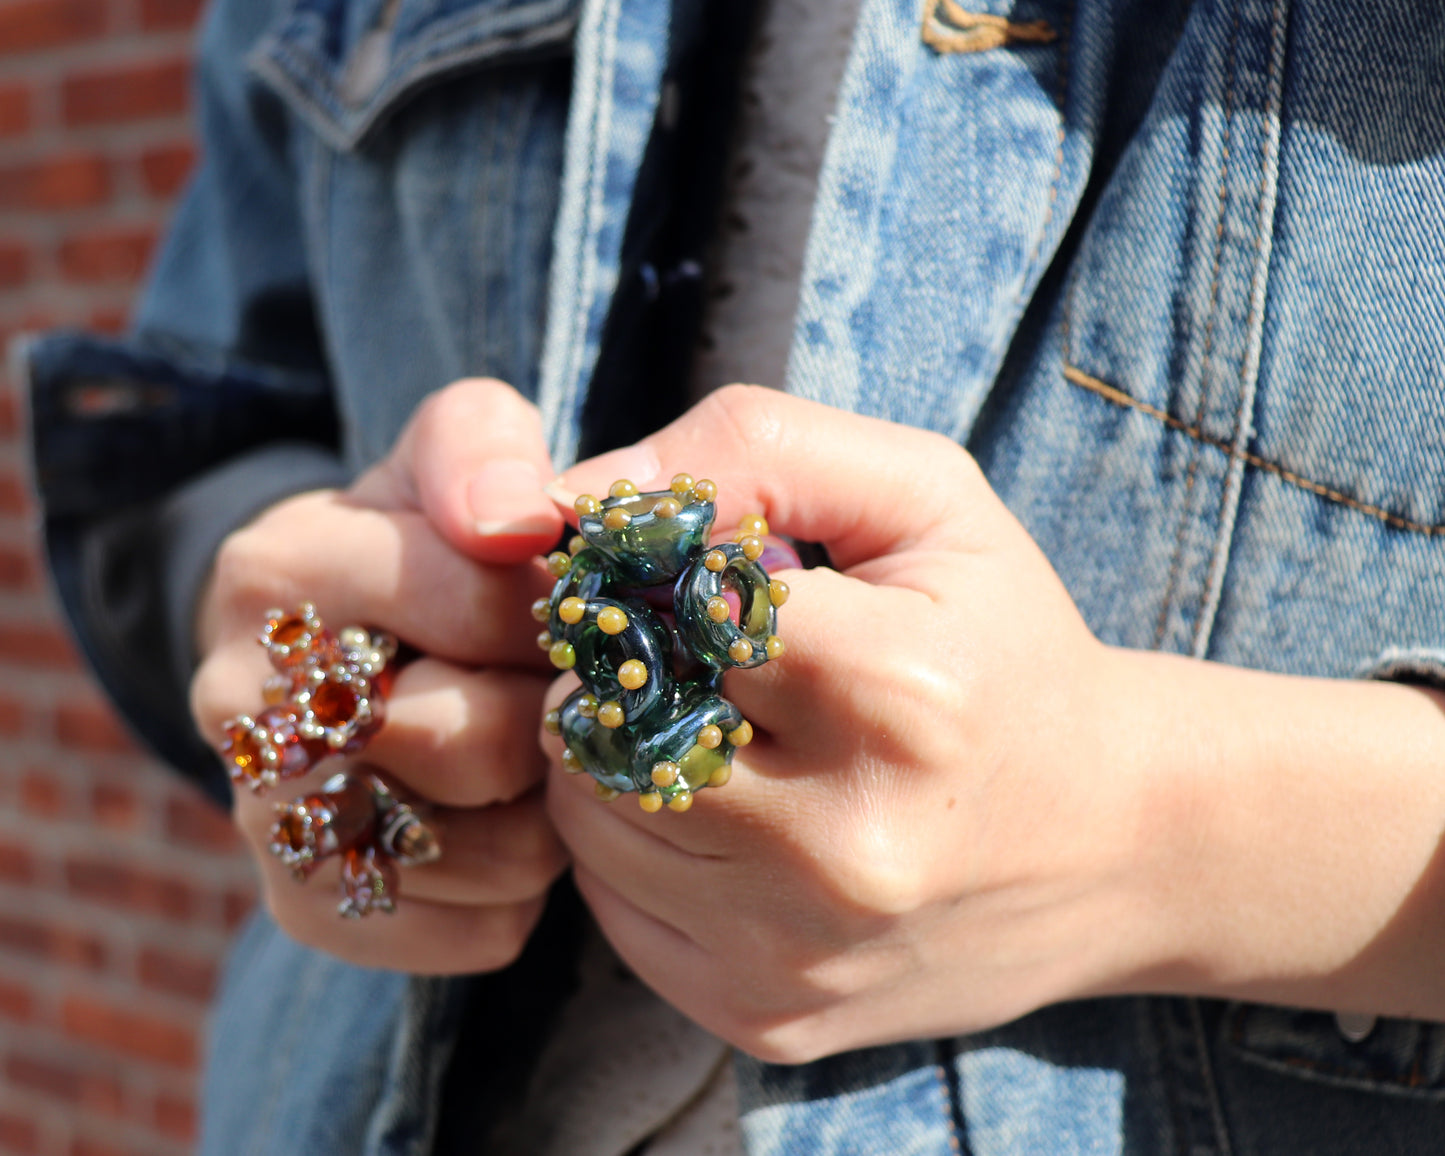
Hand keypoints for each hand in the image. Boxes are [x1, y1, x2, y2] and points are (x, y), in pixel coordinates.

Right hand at [192, 379, 569, 973]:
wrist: (342, 640)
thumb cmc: (424, 538)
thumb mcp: (447, 451)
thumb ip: (483, 451)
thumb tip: (515, 525)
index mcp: (276, 574)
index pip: (478, 598)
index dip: (565, 609)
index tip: (582, 607)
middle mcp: (244, 707)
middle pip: (470, 741)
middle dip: (553, 717)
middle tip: (566, 692)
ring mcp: (266, 820)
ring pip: (483, 852)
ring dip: (550, 810)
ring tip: (537, 755)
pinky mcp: (308, 910)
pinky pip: (477, 929)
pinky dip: (525, 887)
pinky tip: (509, 825)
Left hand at [544, 387, 1444, 1057]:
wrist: (1118, 844)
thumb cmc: (1007, 649)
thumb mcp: (926, 502)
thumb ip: (756, 450)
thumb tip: (577, 497)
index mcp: (891, 692)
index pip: (665, 605)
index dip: (658, 580)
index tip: (687, 582)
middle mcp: (839, 845)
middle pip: (602, 728)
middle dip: (621, 676)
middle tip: (685, 659)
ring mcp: (796, 948)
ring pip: (589, 822)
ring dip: (618, 762)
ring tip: (713, 735)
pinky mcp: (767, 1016)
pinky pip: (614, 908)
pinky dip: (639, 852)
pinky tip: (723, 821)